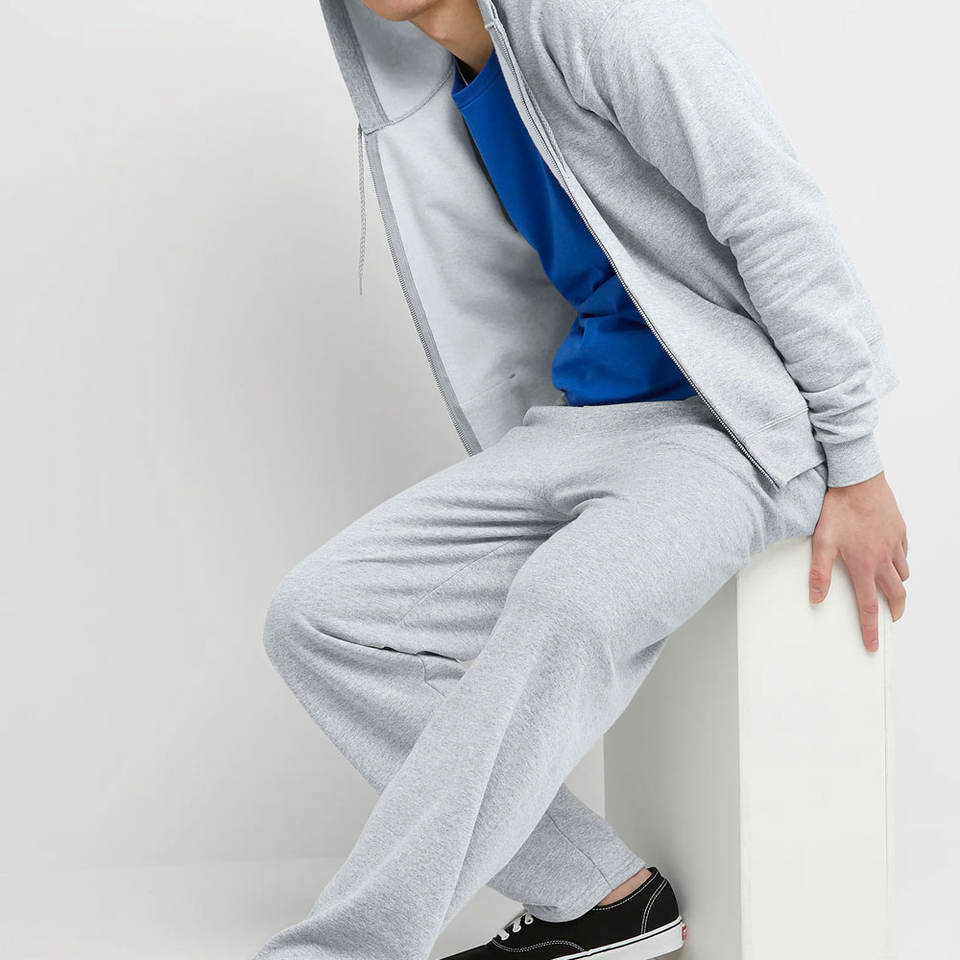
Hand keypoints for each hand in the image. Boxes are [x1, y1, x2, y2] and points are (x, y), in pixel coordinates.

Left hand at [809, 472, 908, 651]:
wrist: (858, 480)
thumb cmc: (838, 510)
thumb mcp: (821, 542)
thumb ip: (819, 572)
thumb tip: (816, 598)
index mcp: (864, 565)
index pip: (869, 606)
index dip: (871, 628)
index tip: (873, 645)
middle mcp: (884, 558)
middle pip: (896, 593)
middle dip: (895, 610)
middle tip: (891, 618)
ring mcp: (894, 543)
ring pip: (903, 572)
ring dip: (898, 584)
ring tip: (889, 588)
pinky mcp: (899, 529)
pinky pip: (904, 552)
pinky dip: (900, 561)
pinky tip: (891, 557)